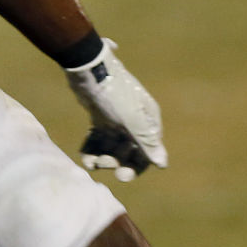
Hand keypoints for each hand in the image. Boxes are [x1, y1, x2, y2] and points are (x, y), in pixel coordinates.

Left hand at [63, 41, 166, 180]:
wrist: (88, 69)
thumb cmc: (114, 94)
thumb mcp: (131, 120)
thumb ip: (146, 142)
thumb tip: (162, 164)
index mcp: (148, 120)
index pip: (148, 150)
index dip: (136, 165)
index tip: (122, 176)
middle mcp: (135, 120)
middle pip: (129, 149)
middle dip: (116, 161)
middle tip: (103, 165)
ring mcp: (117, 118)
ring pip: (112, 145)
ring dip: (102, 156)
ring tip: (90, 163)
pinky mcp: (100, 116)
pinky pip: (98, 137)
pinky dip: (92, 147)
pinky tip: (85, 157)